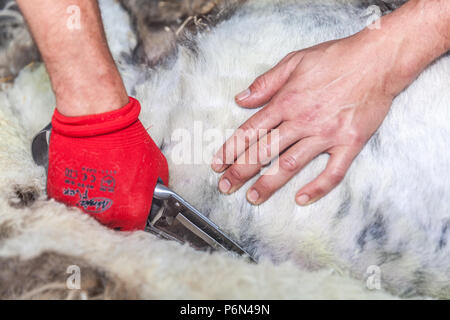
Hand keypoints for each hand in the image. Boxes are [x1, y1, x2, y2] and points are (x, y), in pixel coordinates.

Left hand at [211, 31, 402, 205]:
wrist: (378, 59)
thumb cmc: (336, 57)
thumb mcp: (295, 60)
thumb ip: (266, 82)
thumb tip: (241, 99)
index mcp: (286, 102)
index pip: (250, 131)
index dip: (231, 149)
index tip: (218, 164)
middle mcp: (302, 121)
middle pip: (264, 151)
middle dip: (241, 171)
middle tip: (225, 187)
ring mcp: (326, 134)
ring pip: (291, 164)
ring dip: (269, 183)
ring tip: (253, 197)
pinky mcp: (349, 143)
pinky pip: (332, 172)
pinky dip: (317, 188)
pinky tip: (302, 199)